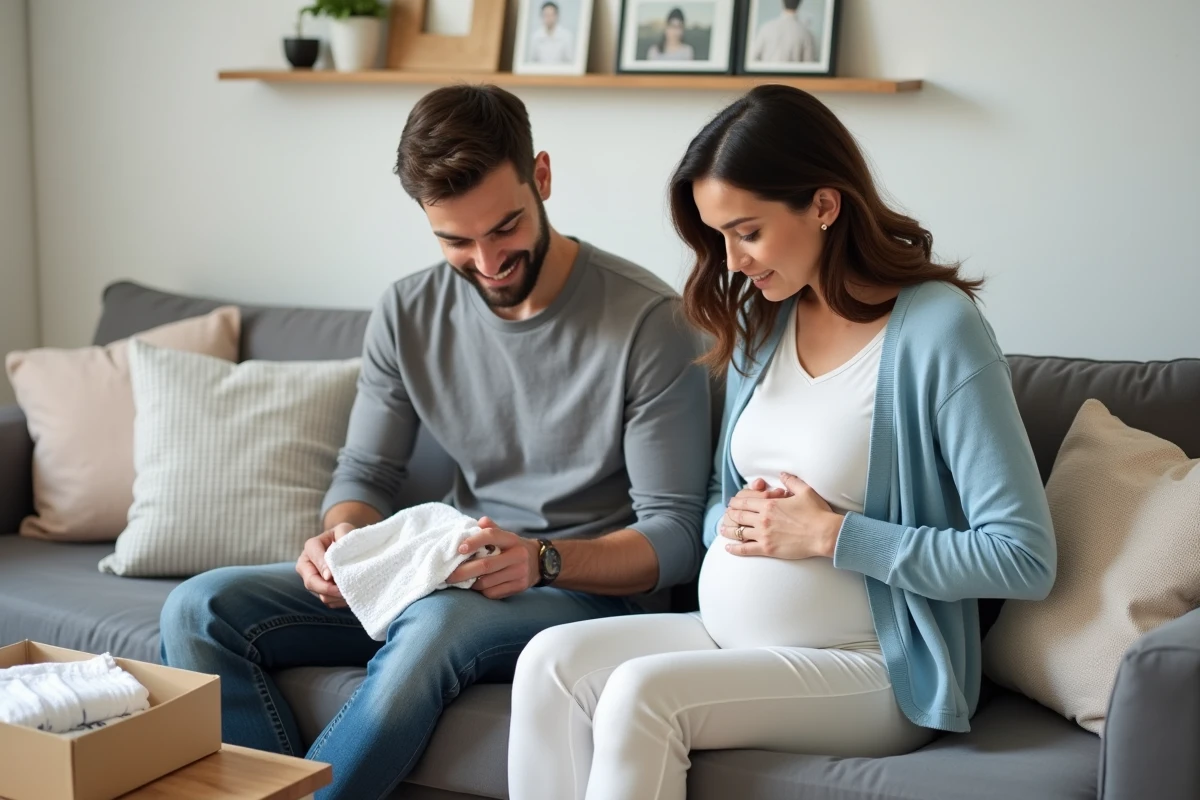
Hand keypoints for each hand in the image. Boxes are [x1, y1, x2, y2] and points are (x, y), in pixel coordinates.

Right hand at [295, 523, 354, 608]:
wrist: (346, 548)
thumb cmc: (344, 537)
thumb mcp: (344, 529)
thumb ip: (343, 533)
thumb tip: (340, 549)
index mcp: (311, 547)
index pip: (314, 557)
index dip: (322, 567)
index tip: (331, 576)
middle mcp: (307, 565)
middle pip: (310, 582)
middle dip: (327, 588)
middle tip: (343, 590)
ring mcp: (313, 580)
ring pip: (320, 595)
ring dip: (336, 596)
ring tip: (351, 591)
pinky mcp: (320, 592)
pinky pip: (329, 601)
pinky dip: (340, 601)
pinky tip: (351, 594)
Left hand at [445, 517, 539, 599]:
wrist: (540, 563)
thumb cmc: (513, 547)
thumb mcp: (505, 535)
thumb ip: (490, 528)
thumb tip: (475, 523)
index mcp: (511, 539)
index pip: (491, 536)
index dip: (474, 541)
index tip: (459, 549)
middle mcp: (517, 555)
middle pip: (486, 565)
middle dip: (463, 571)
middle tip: (448, 576)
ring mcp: (519, 572)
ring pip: (487, 582)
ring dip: (471, 583)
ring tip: (461, 582)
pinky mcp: (519, 587)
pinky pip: (493, 593)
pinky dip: (481, 591)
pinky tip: (477, 587)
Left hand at [720, 473, 843, 558]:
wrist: (825, 534)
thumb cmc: (817, 512)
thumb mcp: (805, 491)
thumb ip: (791, 481)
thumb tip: (783, 474)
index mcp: (769, 504)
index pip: (745, 501)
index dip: (736, 502)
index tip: (732, 502)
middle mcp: (763, 519)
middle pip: (738, 515)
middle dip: (730, 514)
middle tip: (726, 515)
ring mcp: (764, 535)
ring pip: (738, 532)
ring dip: (728, 530)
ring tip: (723, 530)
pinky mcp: (768, 549)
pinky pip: (746, 549)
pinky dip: (735, 549)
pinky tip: (728, 548)